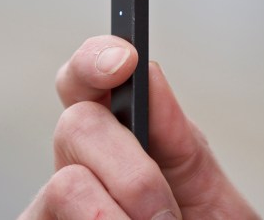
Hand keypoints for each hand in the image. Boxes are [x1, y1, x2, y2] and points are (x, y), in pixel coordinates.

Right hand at [19, 35, 259, 218]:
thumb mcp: (212, 200)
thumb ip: (181, 142)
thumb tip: (150, 74)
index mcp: (121, 145)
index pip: (87, 82)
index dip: (96, 59)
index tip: (123, 61)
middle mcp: (79, 171)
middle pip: (76, 124)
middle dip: (132, 169)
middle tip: (164, 216)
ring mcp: (51, 213)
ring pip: (65, 183)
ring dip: (117, 217)